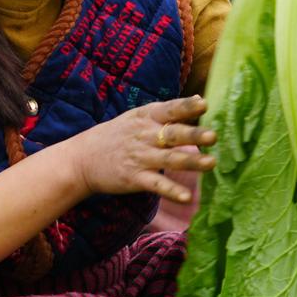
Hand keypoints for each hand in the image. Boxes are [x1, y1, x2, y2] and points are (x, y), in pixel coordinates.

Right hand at [69, 96, 216, 203]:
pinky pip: (156, 184)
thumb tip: (199, 99)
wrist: (83, 159)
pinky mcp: (134, 178)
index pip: (169, 109)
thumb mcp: (138, 117)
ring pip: (170, 159)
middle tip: (213, 136)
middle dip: (193, 135)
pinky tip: (187, 198)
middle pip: (173, 134)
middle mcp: (144, 135)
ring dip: (191, 161)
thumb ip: (168, 112)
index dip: (186, 106)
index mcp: (146, 117)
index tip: (204, 103)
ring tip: (211, 163)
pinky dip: (171, 191)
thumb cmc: (117, 135)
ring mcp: (140, 157)